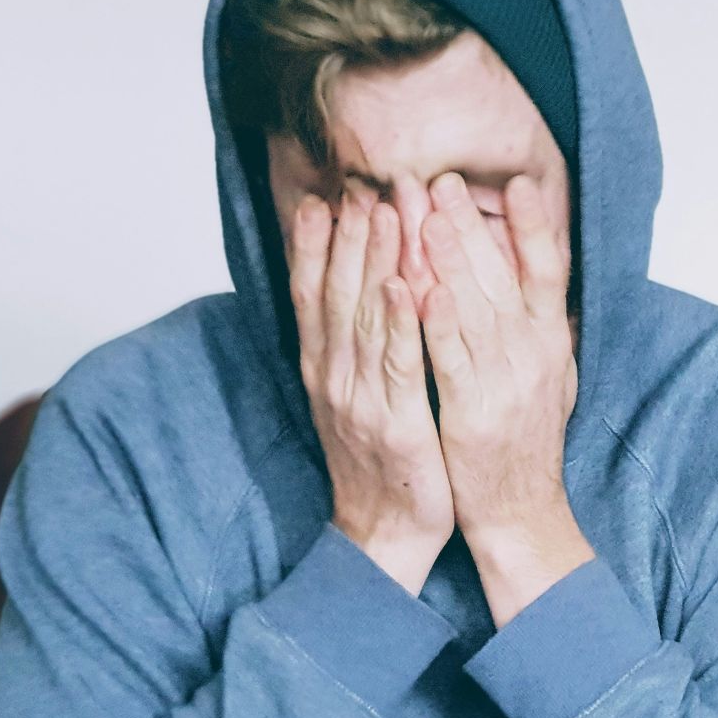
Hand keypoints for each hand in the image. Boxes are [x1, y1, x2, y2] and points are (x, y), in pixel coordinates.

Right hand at [288, 191, 454, 592]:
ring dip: (374, 261)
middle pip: (336, 293)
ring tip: (384, 210)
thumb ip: (352, 347)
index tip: (323, 196)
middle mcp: (334, 377)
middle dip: (348, 235)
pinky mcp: (396, 422)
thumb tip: (355, 294)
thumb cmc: (381, 462)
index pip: (313, 294)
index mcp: (324, 370)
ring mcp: (361, 399)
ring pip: (365, 317)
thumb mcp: (355, 398)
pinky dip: (398, 322)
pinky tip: (404, 285)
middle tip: (360, 183)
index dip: (316, 245)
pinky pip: (398, 364)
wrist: (384, 534)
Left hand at [418, 170, 589, 622]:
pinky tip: (417, 287)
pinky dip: (436, 322)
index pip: (550, 271)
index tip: (517, 182)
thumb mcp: (552, 377)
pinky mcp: (473, 413)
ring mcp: (506, 384)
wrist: (521, 513)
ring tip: (423, 211)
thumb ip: (543, 328)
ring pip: (475, 309)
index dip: (535, 226)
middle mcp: (535, 357)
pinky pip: (451, 360)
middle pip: (504, 277)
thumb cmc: (526, 443)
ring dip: (449, 258)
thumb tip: (543, 278)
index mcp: (551, 344)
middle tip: (440, 179)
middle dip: (470, 225)